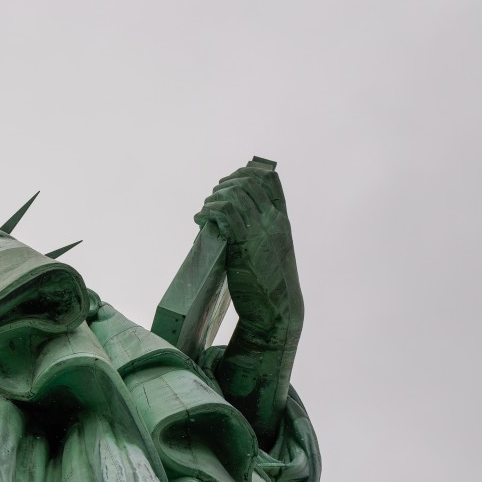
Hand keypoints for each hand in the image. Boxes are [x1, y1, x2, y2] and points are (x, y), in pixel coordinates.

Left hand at [197, 166, 303, 446]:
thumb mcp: (271, 251)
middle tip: (212, 196)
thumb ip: (260, 232)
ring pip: (235, 196)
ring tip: (205, 211)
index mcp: (282, 220)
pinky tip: (199, 220)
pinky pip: (224, 214)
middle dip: (225, 184)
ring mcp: (260, 230)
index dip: (249, 172)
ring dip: (214, 199)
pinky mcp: (244, 243)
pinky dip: (208, 212)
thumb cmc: (269, 284)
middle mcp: (273, 221)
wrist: (276, 309)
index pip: (271, 181)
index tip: (232, 177)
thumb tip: (232, 221)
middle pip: (248, 183)